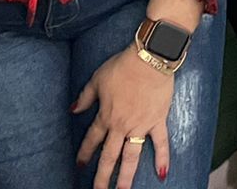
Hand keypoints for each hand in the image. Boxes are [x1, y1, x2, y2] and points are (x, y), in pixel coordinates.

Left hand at [73, 44, 173, 186]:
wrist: (149, 59)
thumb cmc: (123, 66)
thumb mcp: (98, 79)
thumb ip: (85, 97)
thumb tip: (73, 109)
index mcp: (106, 116)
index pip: (92, 139)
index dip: (84, 153)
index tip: (79, 166)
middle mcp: (121, 126)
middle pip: (110, 156)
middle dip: (102, 177)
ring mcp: (140, 126)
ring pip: (131, 157)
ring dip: (126, 177)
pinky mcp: (157, 121)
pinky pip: (160, 143)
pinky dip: (162, 158)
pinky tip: (162, 174)